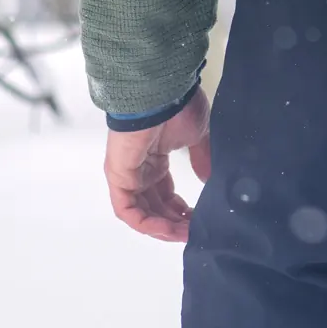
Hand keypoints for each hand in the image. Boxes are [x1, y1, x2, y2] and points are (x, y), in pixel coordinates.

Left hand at [104, 88, 211, 242]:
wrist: (161, 93)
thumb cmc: (177, 107)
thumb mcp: (196, 136)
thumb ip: (201, 159)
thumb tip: (209, 179)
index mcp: (154, 160)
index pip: (165, 194)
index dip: (181, 210)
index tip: (199, 219)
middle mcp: (139, 170)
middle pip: (154, 207)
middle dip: (174, 223)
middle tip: (194, 232)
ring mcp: (127, 174)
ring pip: (141, 213)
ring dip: (163, 227)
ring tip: (184, 234)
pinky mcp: (118, 177)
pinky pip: (128, 211)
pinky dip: (147, 224)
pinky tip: (168, 229)